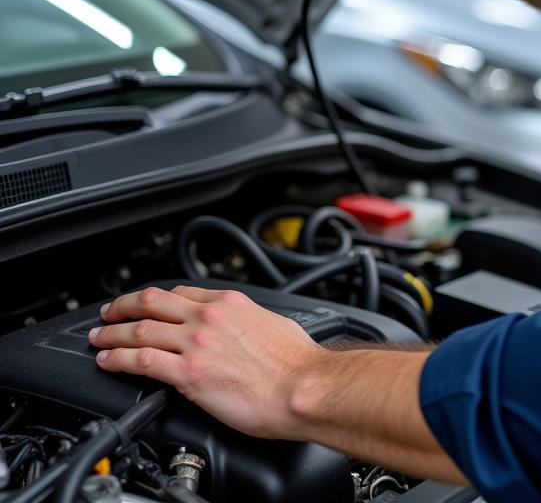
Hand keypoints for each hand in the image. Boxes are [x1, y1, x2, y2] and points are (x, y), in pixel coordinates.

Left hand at [90, 285, 324, 439]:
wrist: (302, 386)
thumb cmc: (297, 363)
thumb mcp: (274, 324)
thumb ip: (251, 322)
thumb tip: (248, 330)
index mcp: (231, 303)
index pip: (182, 293)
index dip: (158, 298)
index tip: (148, 304)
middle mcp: (209, 318)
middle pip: (153, 303)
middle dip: (125, 306)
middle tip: (109, 311)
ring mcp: (196, 344)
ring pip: (141, 331)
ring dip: (112, 334)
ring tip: (99, 338)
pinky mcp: (188, 374)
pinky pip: (141, 362)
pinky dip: (118, 360)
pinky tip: (107, 363)